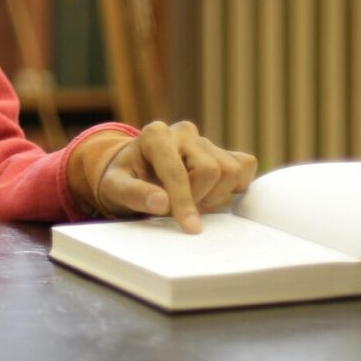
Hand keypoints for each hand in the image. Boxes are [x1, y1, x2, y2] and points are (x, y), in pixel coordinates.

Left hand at [96, 121, 256, 232]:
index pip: (177, 171)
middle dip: (197, 198)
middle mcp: (182, 132)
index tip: (190, 227)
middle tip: (178, 210)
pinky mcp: (222, 151)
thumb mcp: (116, 188)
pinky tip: (212, 193)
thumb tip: (161, 202)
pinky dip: (235, 185)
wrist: (134, 173)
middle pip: (209, 169)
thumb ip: (134, 194)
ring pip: (230, 169)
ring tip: (191, 201)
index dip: (184, 201)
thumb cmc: (125, 180)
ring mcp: (205, 140)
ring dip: (214, 195)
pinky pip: (245, 165)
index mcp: (155, 135)